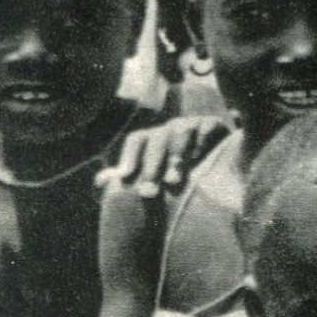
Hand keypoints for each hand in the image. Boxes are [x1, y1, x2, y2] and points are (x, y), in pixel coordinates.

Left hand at [97, 116, 228, 198]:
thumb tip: (100, 181)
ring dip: (175, 155)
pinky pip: (206, 126)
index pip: (136, 141)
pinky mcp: (214, 124)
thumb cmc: (175, 180)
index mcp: (151, 138)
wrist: (216, 176)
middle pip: (157, 139)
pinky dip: (201, 141)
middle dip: (152, 166)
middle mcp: (170, 129)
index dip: (129, 158)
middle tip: (149, 192)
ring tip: (173, 180)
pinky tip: (198, 160)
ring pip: (180, 131)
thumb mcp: (149, 181)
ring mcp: (192, 124)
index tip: (124, 179)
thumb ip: (125, 180)